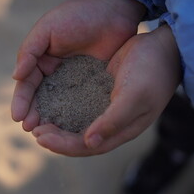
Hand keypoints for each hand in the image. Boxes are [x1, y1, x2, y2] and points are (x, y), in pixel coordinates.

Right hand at [11, 0, 144, 131]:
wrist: (113, 9)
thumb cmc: (77, 15)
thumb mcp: (47, 29)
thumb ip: (29, 52)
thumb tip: (15, 76)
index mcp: (40, 61)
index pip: (27, 85)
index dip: (21, 101)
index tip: (17, 117)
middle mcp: (54, 74)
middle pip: (40, 99)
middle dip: (33, 115)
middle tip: (30, 129)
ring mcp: (72, 82)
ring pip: (58, 105)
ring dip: (50, 120)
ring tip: (45, 134)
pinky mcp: (91, 86)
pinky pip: (80, 104)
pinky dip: (72, 117)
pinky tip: (69, 129)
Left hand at [33, 25, 180, 155]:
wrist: (161, 47)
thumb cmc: (152, 71)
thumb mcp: (135, 96)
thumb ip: (114, 120)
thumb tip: (90, 143)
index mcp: (120, 129)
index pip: (86, 146)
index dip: (62, 144)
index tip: (40, 137)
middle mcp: (110, 123)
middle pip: (77, 139)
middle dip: (55, 137)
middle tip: (33, 130)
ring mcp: (105, 109)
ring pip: (76, 123)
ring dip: (56, 124)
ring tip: (37, 120)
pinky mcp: (100, 94)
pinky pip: (77, 105)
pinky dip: (62, 107)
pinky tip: (49, 102)